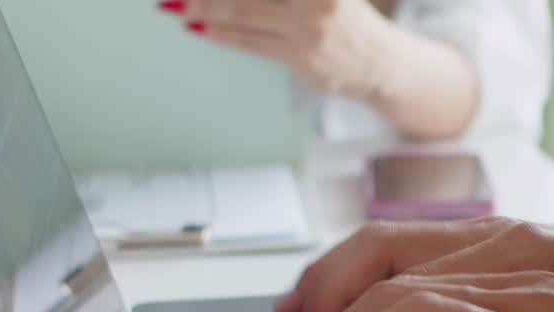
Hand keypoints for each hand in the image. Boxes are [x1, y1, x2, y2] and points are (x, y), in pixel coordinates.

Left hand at [164, 0, 392, 96]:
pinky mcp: (299, 57)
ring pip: (243, 12)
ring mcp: (308, 28)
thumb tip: (226, 1)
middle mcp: (317, 1)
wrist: (380, 63)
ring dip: (204, 7)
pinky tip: (197, 27)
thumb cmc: (345, 17)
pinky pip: (249, 43)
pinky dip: (220, 33)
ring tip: (174, 4)